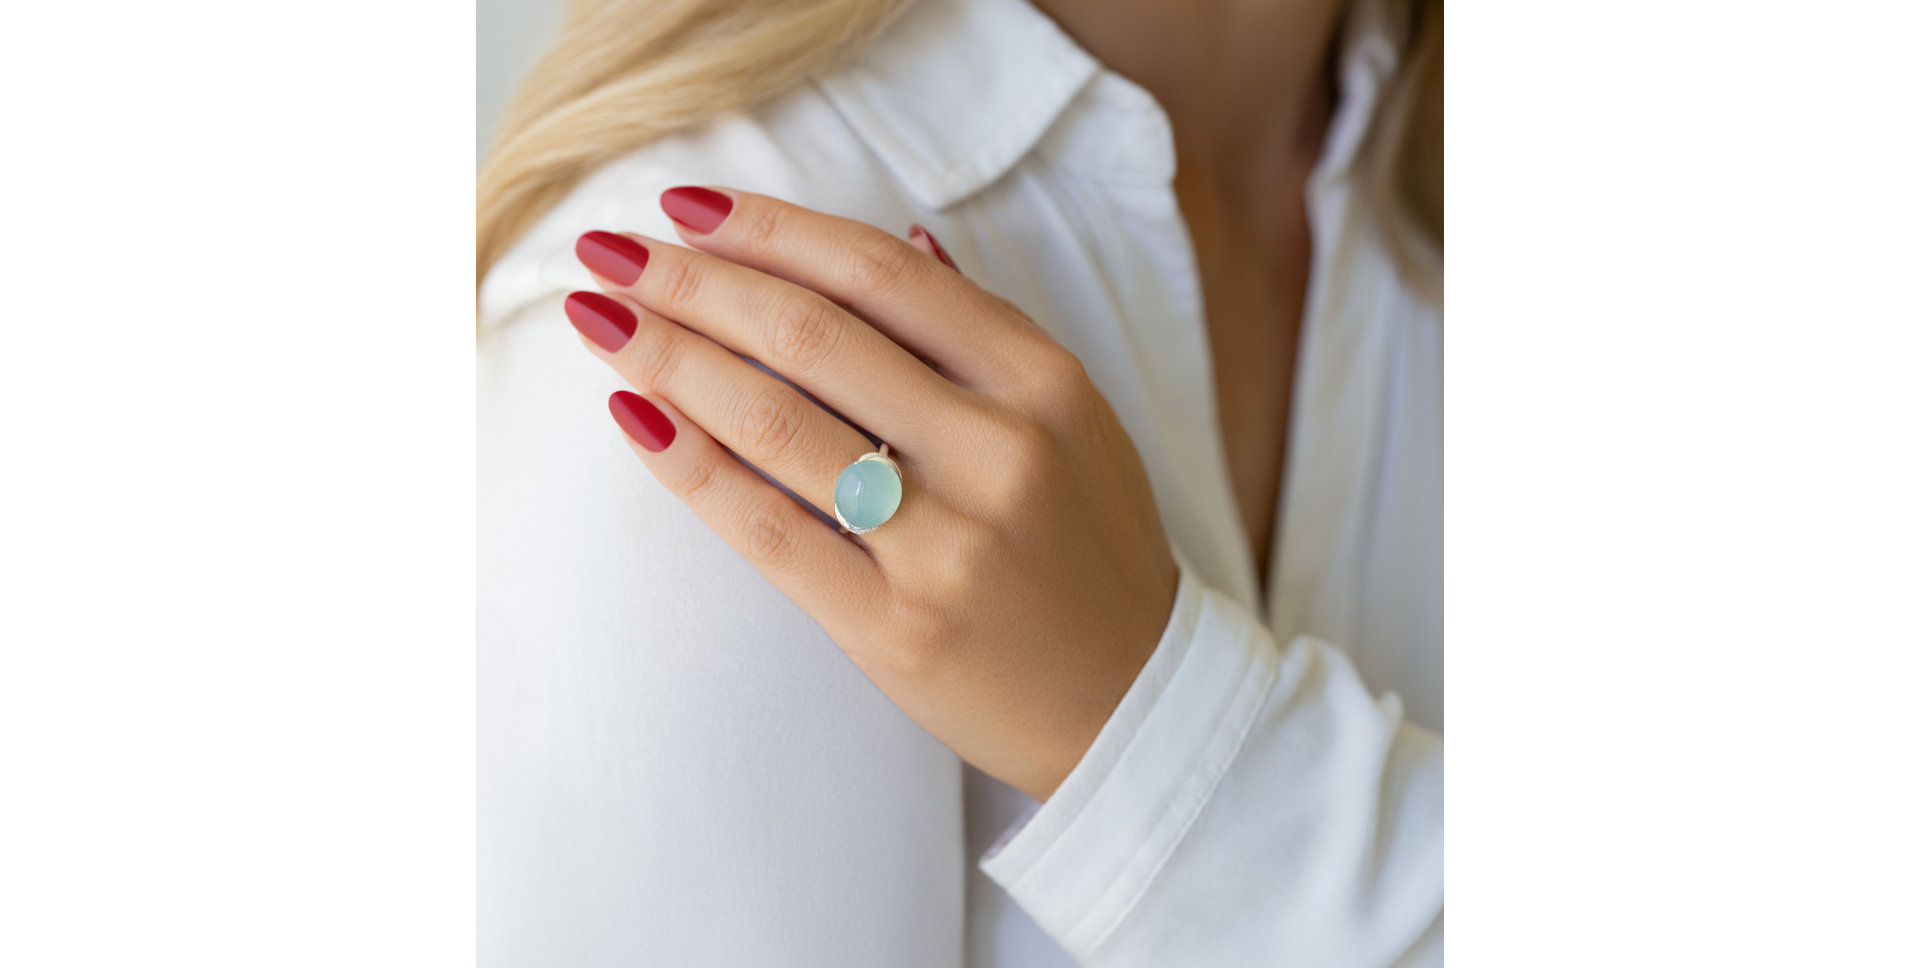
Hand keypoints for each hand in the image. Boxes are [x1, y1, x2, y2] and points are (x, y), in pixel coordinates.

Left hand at [566, 187, 1178, 798]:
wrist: (1133, 703)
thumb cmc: (1091, 551)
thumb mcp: (1074, 422)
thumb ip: (986, 333)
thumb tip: (902, 239)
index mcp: (1043, 382)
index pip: (880, 274)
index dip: (770, 229)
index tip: (686, 206)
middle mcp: (999, 450)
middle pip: (812, 334)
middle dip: (692, 282)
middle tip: (610, 250)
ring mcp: (946, 543)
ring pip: (776, 422)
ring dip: (669, 358)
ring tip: (600, 320)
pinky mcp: (892, 625)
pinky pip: (766, 528)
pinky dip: (690, 465)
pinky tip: (634, 417)